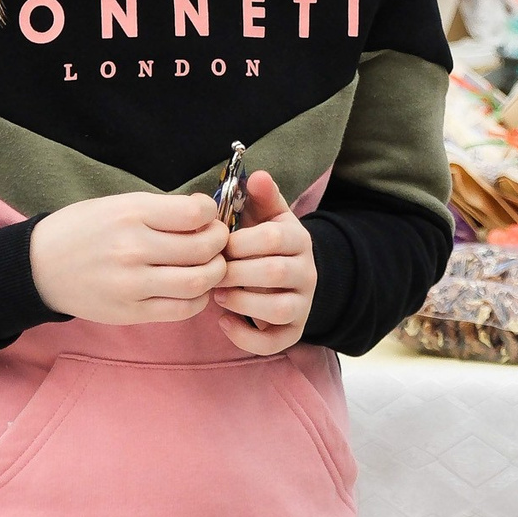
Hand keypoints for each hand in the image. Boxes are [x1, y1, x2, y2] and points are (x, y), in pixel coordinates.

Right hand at [30, 192, 229, 325]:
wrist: (39, 266)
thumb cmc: (82, 229)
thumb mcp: (118, 204)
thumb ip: (160, 210)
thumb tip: (205, 215)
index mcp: (131, 214)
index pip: (195, 214)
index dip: (211, 214)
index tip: (207, 216)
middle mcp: (133, 249)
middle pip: (203, 249)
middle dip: (220, 243)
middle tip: (217, 241)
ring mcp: (132, 284)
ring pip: (198, 282)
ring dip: (215, 273)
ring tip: (210, 265)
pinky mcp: (130, 312)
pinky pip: (181, 309)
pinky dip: (198, 298)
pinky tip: (193, 288)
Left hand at [213, 172, 315, 355]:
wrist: (290, 277)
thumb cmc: (265, 243)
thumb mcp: (266, 216)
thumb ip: (260, 197)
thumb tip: (256, 175)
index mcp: (298, 239)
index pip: (274, 238)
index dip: (241, 243)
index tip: (218, 246)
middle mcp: (306, 271)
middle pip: (275, 272)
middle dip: (236, 273)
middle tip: (211, 272)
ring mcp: (303, 303)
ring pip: (280, 308)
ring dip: (243, 302)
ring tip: (218, 296)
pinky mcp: (294, 331)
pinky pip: (276, 341)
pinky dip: (246, 337)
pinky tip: (224, 322)